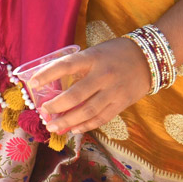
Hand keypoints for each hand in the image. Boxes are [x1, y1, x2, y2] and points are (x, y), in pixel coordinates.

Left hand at [29, 38, 151, 135]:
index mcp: (93, 58)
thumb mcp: (96, 52)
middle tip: (44, 112)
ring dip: (68, 121)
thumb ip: (79, 66)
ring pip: (88, 111)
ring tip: (53, 127)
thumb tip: (54, 83)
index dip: (47, 75)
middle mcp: (103, 75)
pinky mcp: (122, 103)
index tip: (32, 83)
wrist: (150, 58)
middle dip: (56, 106)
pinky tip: (73, 129)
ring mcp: (114, 91)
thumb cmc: (116, 53)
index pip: (66, 65)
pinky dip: (86, 126)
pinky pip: (101, 118)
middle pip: (75, 95)